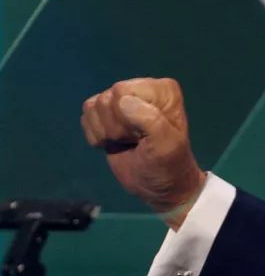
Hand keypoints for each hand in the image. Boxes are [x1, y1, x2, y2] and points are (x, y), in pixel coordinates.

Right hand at [80, 77, 205, 228]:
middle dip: (117, 128)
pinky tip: (115, 143)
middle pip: (106, 100)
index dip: (127, 118)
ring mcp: (121, 100)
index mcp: (162, 90)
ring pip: (92, 107)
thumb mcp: (166, 146)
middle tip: (137, 141)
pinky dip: (97, 137)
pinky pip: (86, 118)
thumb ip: (151, 120)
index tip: (144, 135)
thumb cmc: (167, 166)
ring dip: (107, 133)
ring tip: (129, 142)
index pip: (122, 91)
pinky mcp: (105, 114)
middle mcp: (140, 89)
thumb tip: (123, 102)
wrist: (157, 187)